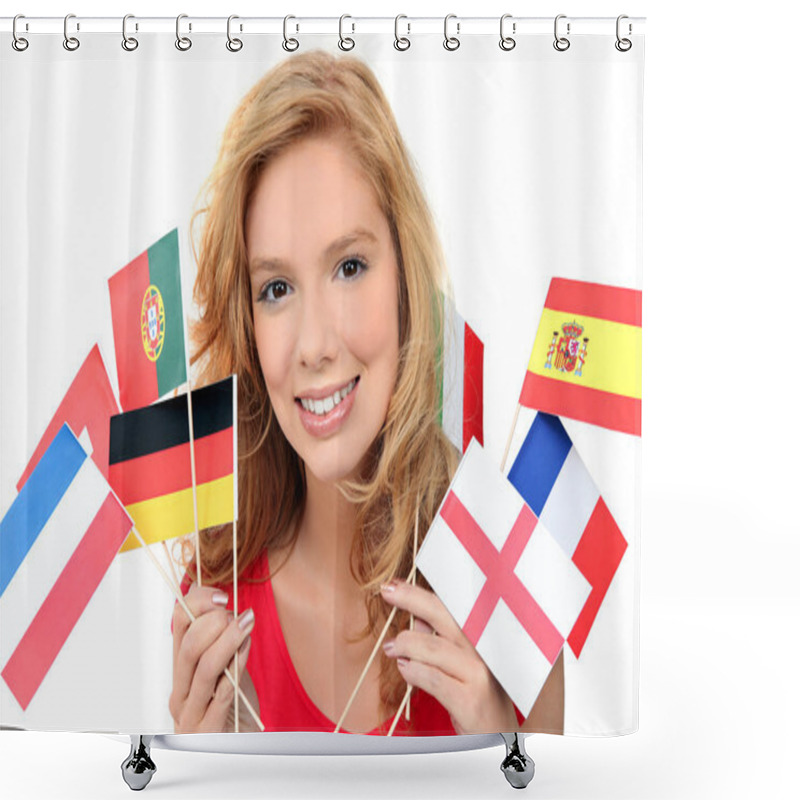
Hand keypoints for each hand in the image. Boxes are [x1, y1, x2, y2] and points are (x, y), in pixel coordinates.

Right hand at [169, 583, 255, 732]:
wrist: (240, 743)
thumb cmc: (231, 702)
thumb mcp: (225, 663)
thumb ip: (219, 637)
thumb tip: (217, 599)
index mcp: (181, 668)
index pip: (177, 624)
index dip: (198, 604)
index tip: (222, 596)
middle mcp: (180, 690)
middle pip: (188, 647)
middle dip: (215, 623)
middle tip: (239, 615)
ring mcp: (191, 713)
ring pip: (204, 668)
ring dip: (229, 640)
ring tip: (248, 623)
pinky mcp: (208, 730)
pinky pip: (221, 695)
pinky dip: (235, 668)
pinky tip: (246, 651)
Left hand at [380, 580, 517, 733]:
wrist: (502, 740)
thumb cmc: (478, 697)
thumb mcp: (461, 664)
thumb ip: (440, 641)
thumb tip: (416, 618)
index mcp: (480, 637)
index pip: (448, 606)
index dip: (420, 593)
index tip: (395, 584)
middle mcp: (483, 650)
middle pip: (443, 615)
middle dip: (412, 600)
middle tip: (386, 591)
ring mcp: (479, 673)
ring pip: (434, 648)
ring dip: (406, 644)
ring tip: (391, 648)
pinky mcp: (471, 699)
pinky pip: (434, 679)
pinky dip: (414, 672)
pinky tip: (404, 669)